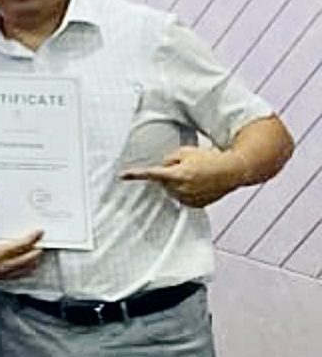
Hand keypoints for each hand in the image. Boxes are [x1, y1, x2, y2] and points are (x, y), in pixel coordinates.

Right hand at [0, 229, 44, 280]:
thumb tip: (5, 217)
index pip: (16, 246)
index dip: (29, 239)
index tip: (37, 232)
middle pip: (22, 259)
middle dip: (34, 251)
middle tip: (41, 242)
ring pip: (22, 269)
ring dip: (32, 261)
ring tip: (38, 253)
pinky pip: (17, 275)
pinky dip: (25, 270)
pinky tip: (30, 264)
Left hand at [121, 146, 242, 209]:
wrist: (232, 170)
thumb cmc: (211, 159)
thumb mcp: (185, 152)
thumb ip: (168, 160)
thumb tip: (162, 168)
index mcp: (177, 174)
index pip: (151, 174)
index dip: (135, 175)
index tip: (123, 176)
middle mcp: (182, 189)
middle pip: (163, 182)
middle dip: (169, 175)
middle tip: (186, 167)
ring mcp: (189, 198)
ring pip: (172, 191)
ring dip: (177, 184)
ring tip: (195, 175)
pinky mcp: (196, 205)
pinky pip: (183, 198)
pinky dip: (186, 191)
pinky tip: (198, 184)